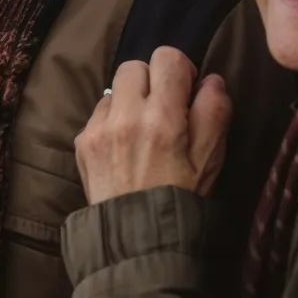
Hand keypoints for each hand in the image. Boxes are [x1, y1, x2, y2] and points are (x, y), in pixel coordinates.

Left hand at [75, 46, 232, 205]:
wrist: (138, 239)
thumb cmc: (182, 197)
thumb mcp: (211, 158)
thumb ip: (214, 112)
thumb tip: (210, 80)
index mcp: (162, 117)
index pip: (167, 58)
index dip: (181, 69)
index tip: (185, 92)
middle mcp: (126, 116)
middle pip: (135, 65)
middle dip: (152, 80)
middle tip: (164, 107)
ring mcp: (99, 129)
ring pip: (115, 88)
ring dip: (131, 99)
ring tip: (142, 128)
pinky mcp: (83, 142)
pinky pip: (99, 113)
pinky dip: (113, 120)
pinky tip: (124, 145)